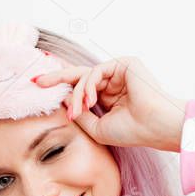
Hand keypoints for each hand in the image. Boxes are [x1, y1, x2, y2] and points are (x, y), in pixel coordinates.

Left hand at [33, 56, 186, 151]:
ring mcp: (119, 72)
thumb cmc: (133, 132)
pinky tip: (89, 101)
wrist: (156, 128)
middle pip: (79, 76)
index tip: (40, 89)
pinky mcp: (125, 63)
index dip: (62, 89)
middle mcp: (113, 83)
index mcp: (108, 97)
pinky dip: (88, 85)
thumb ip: (79, 114)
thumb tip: (62, 100)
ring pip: (86, 76)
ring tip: (77, 112)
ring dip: (77, 95)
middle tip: (38, 82)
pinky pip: (96, 71)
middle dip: (57, 78)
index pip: (81, 89)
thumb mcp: (97, 128)